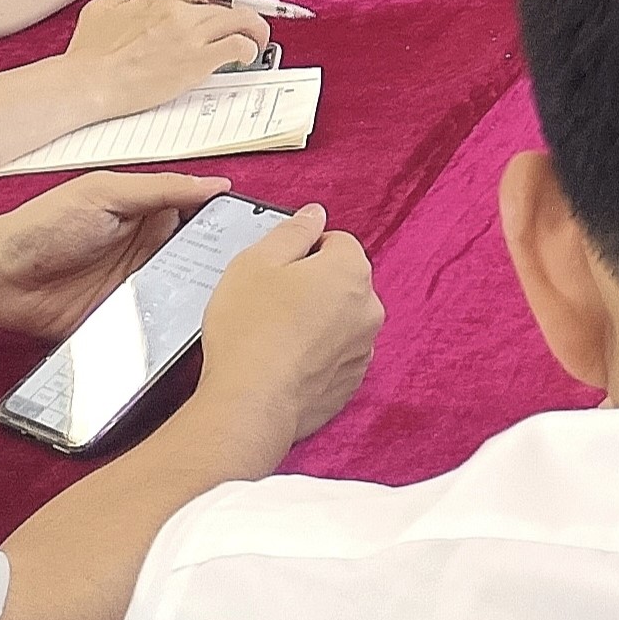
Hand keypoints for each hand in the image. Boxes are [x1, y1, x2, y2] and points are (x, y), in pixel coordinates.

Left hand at [0, 172, 229, 339]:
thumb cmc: (43, 225)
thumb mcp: (105, 194)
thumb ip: (161, 189)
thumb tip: (216, 184)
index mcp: (149, 213)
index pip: (202, 216)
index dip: (228, 223)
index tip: (253, 232)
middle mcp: (149, 250)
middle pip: (201, 259)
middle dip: (221, 267)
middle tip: (244, 273)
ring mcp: (138, 287)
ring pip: (185, 294)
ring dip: (199, 298)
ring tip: (223, 303)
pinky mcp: (124, 319)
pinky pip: (157, 325)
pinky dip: (172, 327)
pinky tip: (187, 328)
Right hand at [64, 0, 269, 109]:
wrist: (88, 82)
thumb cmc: (89, 56)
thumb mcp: (100, 11)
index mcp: (161, 0)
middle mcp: (181, 13)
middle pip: (234, 4)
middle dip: (247, 15)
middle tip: (248, 27)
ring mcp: (191, 36)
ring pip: (243, 22)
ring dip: (255, 32)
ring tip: (254, 44)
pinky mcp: (197, 62)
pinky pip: (238, 47)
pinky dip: (248, 51)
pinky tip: (244, 58)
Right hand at [194, 205, 382, 443]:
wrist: (251, 403)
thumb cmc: (250, 333)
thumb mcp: (257, 262)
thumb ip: (292, 231)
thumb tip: (313, 216)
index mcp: (351, 272)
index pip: (336, 242)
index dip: (303, 251)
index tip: (278, 267)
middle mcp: (368, 309)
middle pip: (342, 281)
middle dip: (312, 285)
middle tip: (270, 301)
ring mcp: (362, 350)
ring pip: (340, 321)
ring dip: (316, 321)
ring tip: (274, 335)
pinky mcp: (350, 384)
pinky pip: (335, 357)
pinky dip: (316, 356)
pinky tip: (284, 361)